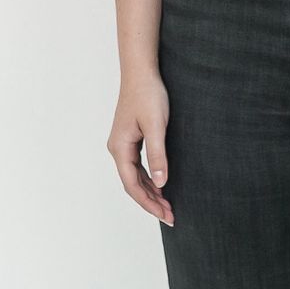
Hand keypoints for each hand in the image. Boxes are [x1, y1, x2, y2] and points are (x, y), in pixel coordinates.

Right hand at [107, 70, 174, 224]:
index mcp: (120, 148)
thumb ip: (158, 154)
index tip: (166, 216)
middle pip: (133, 184)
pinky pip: (137, 167)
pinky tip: (161, 186)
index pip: (132, 185)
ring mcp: (123, 144)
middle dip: (151, 202)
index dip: (149, 204)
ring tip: (168, 206)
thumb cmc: (148, 94)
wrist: (141, 72)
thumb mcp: (156, 125)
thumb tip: (161, 182)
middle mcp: (118, 149)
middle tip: (171, 216)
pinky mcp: (130, 139)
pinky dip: (149, 179)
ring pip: (135, 177)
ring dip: (151, 192)